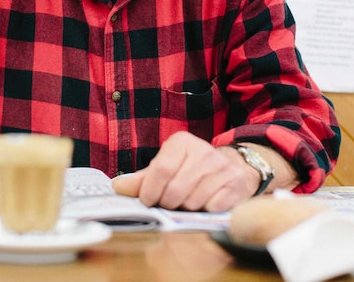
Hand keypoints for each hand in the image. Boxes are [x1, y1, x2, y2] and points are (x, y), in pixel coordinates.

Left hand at [111, 131, 258, 211]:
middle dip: (167, 204)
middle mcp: (203, 151)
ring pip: (193, 201)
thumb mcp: (166, 168)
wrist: (233, 168)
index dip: (150, 191)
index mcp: (181, 142)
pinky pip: (212, 207)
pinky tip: (205, 204)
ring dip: (186, 209)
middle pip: (175, 190)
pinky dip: (205, 212)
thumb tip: (117, 187)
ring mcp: (222, 167)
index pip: (160, 170)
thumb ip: (142, 179)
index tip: (148, 201)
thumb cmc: (191, 170)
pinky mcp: (236, 184)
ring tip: (187, 202)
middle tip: (168, 204)